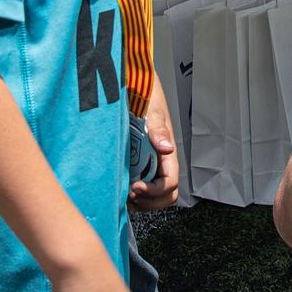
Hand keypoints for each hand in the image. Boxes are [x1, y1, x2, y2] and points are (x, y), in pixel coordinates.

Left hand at [130, 84, 179, 211]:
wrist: (137, 91)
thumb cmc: (148, 100)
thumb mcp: (153, 113)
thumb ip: (159, 130)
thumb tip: (166, 148)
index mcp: (168, 154)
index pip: (170, 183)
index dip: (155, 190)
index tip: (136, 187)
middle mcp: (162, 163)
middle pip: (166, 195)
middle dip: (150, 201)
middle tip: (131, 196)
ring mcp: (151, 167)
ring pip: (155, 196)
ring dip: (142, 201)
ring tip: (125, 196)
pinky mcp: (139, 166)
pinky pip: (142, 188)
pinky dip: (135, 195)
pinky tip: (122, 190)